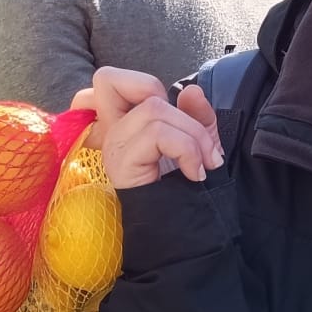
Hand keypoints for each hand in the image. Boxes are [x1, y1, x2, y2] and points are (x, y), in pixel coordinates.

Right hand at [70, 66, 222, 188]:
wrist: (182, 233)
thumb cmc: (185, 188)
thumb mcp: (198, 143)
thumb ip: (196, 115)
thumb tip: (190, 91)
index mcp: (123, 123)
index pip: (107, 81)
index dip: (141, 83)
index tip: (172, 117)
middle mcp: (110, 130)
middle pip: (107, 79)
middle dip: (154, 91)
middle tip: (182, 131)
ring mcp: (113, 145)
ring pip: (153, 108)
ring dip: (192, 134)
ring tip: (204, 162)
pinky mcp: (121, 162)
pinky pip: (158, 134)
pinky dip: (187, 150)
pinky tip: (194, 173)